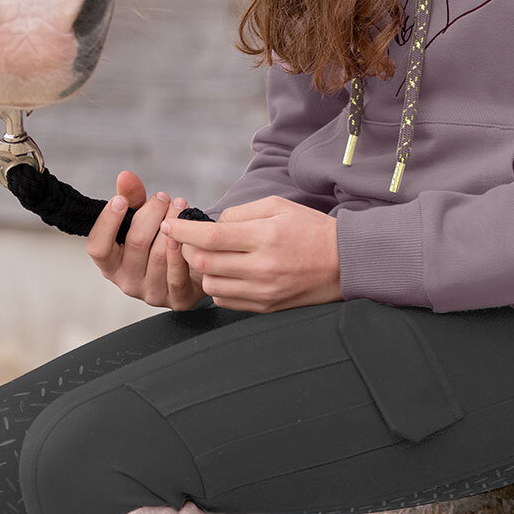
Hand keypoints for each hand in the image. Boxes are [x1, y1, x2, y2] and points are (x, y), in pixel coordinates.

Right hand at [87, 170, 205, 309]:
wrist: (193, 267)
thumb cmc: (159, 242)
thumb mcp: (142, 219)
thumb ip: (132, 198)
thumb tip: (125, 176)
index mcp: (111, 265)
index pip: (97, 248)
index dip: (107, 222)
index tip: (120, 199)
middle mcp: (127, 282)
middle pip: (135, 243)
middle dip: (151, 214)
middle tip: (163, 197)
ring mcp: (151, 293)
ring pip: (159, 254)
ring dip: (172, 224)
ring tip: (180, 205)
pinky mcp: (176, 300)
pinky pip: (178, 273)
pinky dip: (183, 248)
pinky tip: (190, 230)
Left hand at [162, 196, 340, 312]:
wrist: (344, 263)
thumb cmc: (310, 229)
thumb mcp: (278, 207)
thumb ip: (240, 213)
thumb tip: (210, 224)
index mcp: (265, 237)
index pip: (210, 236)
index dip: (182, 230)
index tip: (169, 225)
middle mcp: (262, 267)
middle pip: (203, 263)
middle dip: (187, 249)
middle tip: (188, 239)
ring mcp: (263, 291)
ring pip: (209, 285)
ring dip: (202, 270)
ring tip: (212, 256)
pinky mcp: (265, 307)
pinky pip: (225, 300)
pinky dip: (218, 286)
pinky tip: (227, 273)